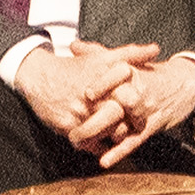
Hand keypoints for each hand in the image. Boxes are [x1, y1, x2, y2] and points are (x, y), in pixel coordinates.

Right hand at [5, 34, 139, 144]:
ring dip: (112, 137)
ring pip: (104, 132)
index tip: (143, 113)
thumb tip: (156, 49)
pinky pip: (87, 142)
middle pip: (119, 118)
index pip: (130, 97)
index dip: (137, 108)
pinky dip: (95, 146)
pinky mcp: (67, 126)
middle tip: (132, 128)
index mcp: (103, 77)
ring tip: (117, 137)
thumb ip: (131, 54)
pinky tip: (101, 144)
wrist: (39, 77)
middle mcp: (92, 96)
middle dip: (126, 125)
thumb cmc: (74, 67)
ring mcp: (79, 112)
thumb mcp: (101, 57)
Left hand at [71, 47, 194, 167]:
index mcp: (133, 72)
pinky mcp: (151, 127)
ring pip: (124, 125)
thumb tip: (74, 45)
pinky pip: (134, 141)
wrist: (184, 84)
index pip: (119, 75)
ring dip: (102, 136)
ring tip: (80, 144)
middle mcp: (139, 92)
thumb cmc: (149, 72)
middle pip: (119, 104)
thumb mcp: (126, 60)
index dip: (104, 84)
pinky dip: (119, 152)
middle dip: (98, 116)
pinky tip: (104, 161)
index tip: (88, 93)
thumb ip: (98, 53)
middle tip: (76, 126)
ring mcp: (145, 111)